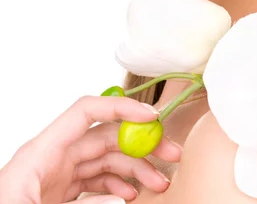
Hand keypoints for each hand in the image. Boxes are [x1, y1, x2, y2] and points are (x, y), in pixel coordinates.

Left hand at [0, 95, 181, 203]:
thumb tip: (121, 197)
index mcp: (40, 153)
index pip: (85, 112)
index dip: (120, 108)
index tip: (151, 118)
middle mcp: (51, 158)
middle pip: (104, 136)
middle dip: (140, 143)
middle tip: (169, 153)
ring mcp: (56, 175)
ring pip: (105, 160)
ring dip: (135, 168)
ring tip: (159, 182)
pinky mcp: (58, 193)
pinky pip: (95, 181)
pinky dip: (117, 185)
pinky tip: (132, 194)